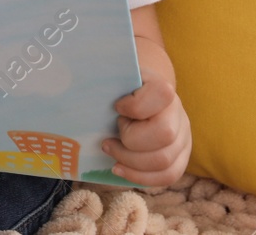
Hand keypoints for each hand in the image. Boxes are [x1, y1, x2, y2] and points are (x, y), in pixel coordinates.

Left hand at [102, 64, 190, 186]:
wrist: (140, 94)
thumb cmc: (118, 87)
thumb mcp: (112, 78)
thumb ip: (102, 80)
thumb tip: (73, 87)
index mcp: (161, 88)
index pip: (161, 94)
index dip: (134, 105)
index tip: (115, 107)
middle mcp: (177, 113)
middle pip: (164, 135)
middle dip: (130, 142)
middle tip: (107, 140)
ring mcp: (182, 137)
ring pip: (165, 162)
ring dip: (130, 163)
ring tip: (109, 152)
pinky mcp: (179, 157)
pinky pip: (168, 176)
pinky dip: (140, 177)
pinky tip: (119, 169)